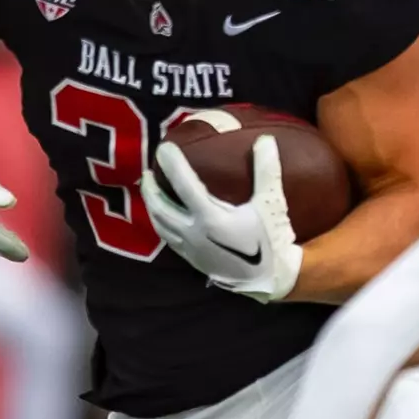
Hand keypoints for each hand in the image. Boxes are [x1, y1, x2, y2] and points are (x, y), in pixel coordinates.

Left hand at [139, 134, 301, 301]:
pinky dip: (161, 223)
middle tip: (147, 171)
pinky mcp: (192, 259)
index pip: (184, 184)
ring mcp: (190, 248)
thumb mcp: (271, 203)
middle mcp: (194, 232)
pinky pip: (168, 238)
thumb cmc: (271, 239)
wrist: (271, 278)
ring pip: (160, 224)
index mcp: (210, 217)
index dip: (172, 164)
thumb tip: (265, 139)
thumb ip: (267, 171)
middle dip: (151, 188)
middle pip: (161, 207)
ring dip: (152, 206)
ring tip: (150, 191)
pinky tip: (163, 218)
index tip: (164, 147)